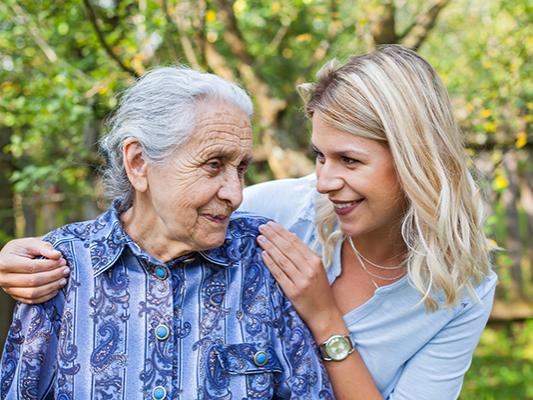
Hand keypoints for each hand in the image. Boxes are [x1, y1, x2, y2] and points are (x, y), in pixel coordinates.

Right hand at [0, 237, 68, 303]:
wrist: (10, 259)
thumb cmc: (20, 249)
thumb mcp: (30, 243)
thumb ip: (43, 247)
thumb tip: (57, 255)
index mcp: (5, 262)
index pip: (31, 267)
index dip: (49, 265)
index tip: (62, 261)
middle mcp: (3, 278)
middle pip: (33, 281)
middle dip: (53, 276)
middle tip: (66, 270)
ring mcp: (9, 289)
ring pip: (33, 293)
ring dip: (51, 287)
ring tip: (63, 279)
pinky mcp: (15, 296)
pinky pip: (32, 300)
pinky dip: (46, 296)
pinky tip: (56, 288)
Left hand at [257, 222, 343, 338]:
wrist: (325, 314)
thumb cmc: (320, 291)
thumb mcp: (317, 269)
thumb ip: (305, 254)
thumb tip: (290, 236)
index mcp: (316, 261)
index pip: (296, 242)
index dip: (282, 232)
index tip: (271, 224)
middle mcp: (309, 269)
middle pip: (287, 248)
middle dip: (273, 235)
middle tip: (262, 227)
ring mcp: (301, 280)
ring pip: (282, 259)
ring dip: (269, 247)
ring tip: (260, 238)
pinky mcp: (293, 291)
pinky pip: (279, 274)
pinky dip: (270, 263)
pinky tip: (263, 254)